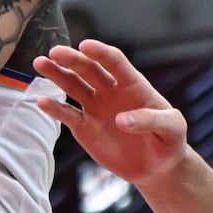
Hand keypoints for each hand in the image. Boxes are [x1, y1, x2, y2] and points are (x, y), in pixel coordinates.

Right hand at [32, 40, 192, 189]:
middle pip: (88, 69)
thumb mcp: (173, 129)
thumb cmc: (170, 141)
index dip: (100, 52)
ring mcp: (95, 108)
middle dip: (72, 59)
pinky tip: (42, 102)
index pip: (115, 62)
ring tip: (40, 63)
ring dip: (56, 74)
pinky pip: (67, 114)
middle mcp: (110, 91)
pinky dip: (54, 108)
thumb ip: (152, 120)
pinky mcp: (85, 127)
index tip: (85, 46)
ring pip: (73, 86)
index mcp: (133, 85)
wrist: (157, 167)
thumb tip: (122, 120)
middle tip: (54, 52)